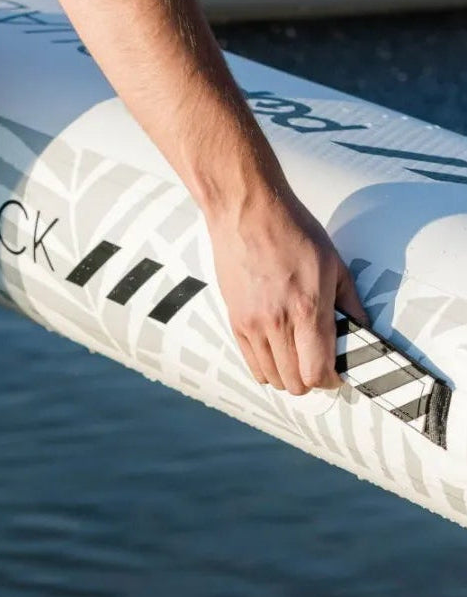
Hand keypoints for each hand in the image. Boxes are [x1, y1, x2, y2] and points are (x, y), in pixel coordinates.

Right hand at [208, 189, 367, 394]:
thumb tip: (362, 329)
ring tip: (296, 359)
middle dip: (310, 380)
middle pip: (294, 382)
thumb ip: (349, 302)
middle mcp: (277, 323)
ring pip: (271, 377)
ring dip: (287, 375)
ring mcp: (252, 324)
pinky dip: (265, 367)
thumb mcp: (333, 263)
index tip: (336, 373)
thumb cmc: (291, 231)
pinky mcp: (235, 319)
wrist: (246, 213)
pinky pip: (250, 362)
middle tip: (318, 365)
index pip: (317, 371)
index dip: (330, 380)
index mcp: (307, 309)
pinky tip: (275, 353)